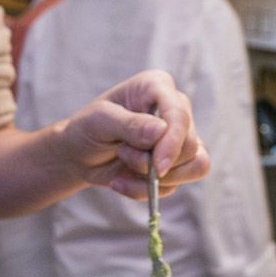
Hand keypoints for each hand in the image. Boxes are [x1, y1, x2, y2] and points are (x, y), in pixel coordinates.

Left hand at [58, 70, 209, 198]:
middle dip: (152, 162)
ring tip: (123, 169)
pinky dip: (145, 190)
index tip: (157, 167)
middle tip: (121, 154)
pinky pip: (176, 185)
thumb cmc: (88, 128)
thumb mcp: (99, 121)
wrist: (80, 154)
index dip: (173, 143)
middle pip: (190, 145)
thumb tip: (161, 131)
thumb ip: (129, 125)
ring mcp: (180, 137)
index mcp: (158, 86)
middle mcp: (175, 109)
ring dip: (154, 179)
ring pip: (195, 166)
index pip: (179, 114)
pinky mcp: (178, 164)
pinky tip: (122, 181)